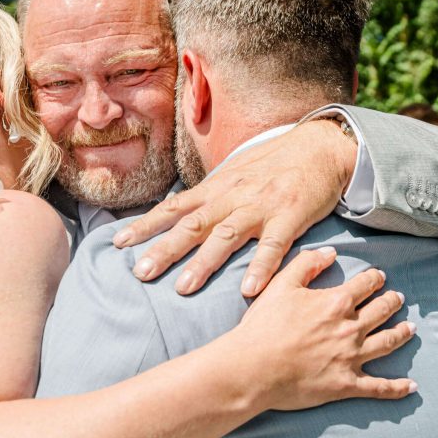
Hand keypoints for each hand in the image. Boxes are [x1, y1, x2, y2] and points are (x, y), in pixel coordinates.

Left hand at [114, 120, 355, 296]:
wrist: (319, 147)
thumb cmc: (273, 165)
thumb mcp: (233, 174)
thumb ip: (208, 196)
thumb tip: (177, 212)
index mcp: (216, 188)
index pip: (173, 208)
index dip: (145, 225)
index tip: (119, 244)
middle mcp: (232, 197)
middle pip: (192, 225)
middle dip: (164, 250)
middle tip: (140, 274)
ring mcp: (260, 207)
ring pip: (226, 236)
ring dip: (204, 263)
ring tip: (183, 289)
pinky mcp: (290, 216)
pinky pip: (274, 246)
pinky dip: (261, 268)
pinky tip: (248, 291)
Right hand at [233, 247, 416, 410]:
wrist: (253, 367)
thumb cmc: (263, 325)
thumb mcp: (281, 284)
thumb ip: (306, 263)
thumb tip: (331, 253)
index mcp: (336, 303)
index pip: (365, 285)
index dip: (374, 279)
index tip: (379, 277)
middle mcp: (350, 329)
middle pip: (381, 312)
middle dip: (392, 302)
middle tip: (399, 299)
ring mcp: (351, 358)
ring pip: (387, 343)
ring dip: (402, 334)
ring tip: (410, 328)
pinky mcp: (347, 385)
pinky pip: (379, 388)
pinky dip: (397, 388)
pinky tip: (411, 386)